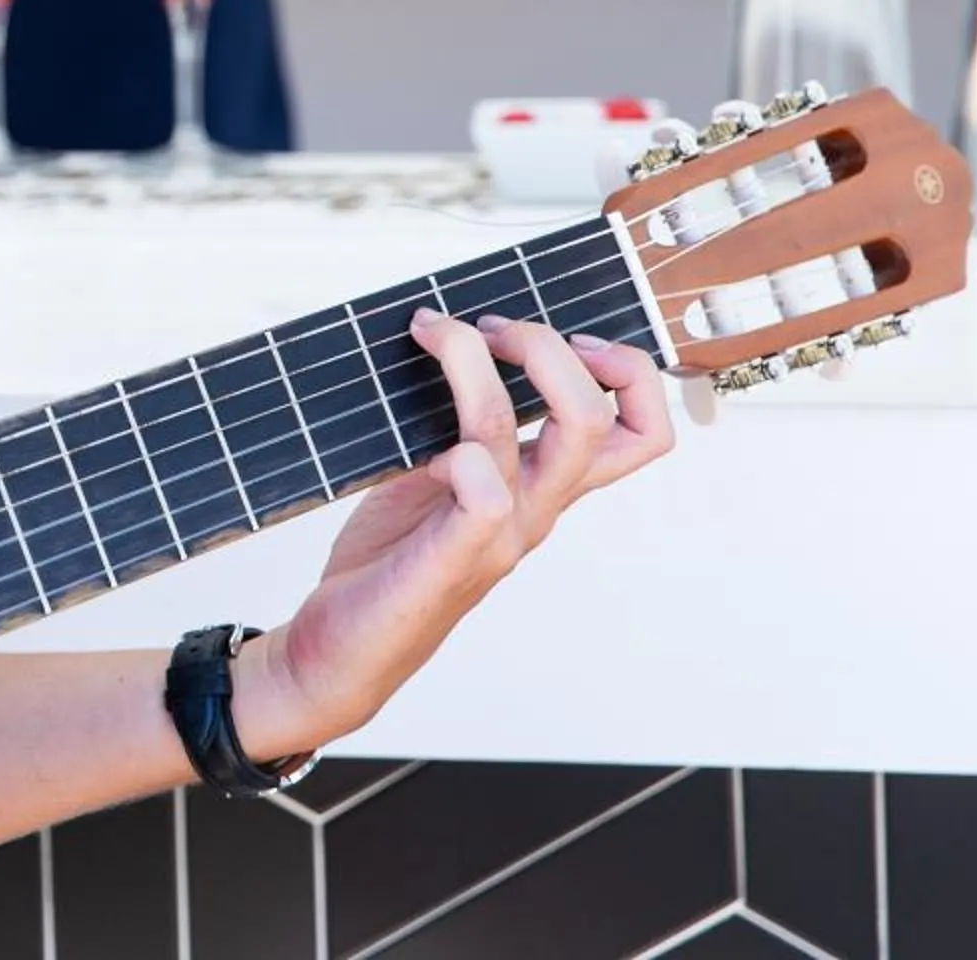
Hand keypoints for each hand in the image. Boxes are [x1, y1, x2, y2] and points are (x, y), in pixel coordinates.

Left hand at [234, 313, 675, 757]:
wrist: (337, 649)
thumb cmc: (387, 557)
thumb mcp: (430, 471)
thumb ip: (456, 422)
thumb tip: (448, 334)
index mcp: (542, 488)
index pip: (640, 432)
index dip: (627, 370)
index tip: (567, 331)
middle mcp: (534, 510)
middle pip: (599, 420)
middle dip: (548, 347)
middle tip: (488, 327)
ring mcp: (498, 537)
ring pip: (535, 438)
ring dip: (479, 366)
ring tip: (432, 333)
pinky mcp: (451, 560)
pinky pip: (487, 501)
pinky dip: (466, 457)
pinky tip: (431, 447)